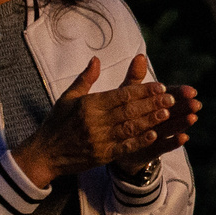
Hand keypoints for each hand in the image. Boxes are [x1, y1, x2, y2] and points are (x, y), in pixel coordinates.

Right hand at [14, 55, 193, 190]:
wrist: (44, 154)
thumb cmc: (57, 123)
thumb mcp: (68, 97)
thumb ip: (85, 79)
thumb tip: (96, 59)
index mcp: (88, 104)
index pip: (121, 95)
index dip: (142, 91)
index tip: (159, 86)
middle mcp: (94, 121)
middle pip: (129, 110)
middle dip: (152, 104)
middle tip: (171, 98)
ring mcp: (99, 140)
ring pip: (129, 128)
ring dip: (150, 121)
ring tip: (167, 113)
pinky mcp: (101, 156)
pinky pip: (124, 147)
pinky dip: (139, 141)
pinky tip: (153, 135)